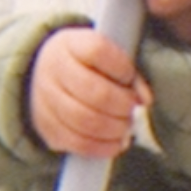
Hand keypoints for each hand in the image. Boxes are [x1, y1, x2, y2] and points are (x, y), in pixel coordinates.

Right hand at [29, 27, 153, 157]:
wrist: (50, 76)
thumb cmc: (89, 65)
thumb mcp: (107, 55)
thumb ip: (129, 72)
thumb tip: (145, 100)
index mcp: (70, 44)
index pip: (97, 51)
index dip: (121, 67)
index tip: (130, 76)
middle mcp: (53, 70)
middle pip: (94, 91)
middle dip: (123, 105)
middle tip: (135, 110)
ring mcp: (45, 100)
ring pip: (84, 120)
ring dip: (115, 128)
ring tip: (128, 126)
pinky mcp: (47, 128)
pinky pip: (77, 143)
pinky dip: (103, 147)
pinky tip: (117, 142)